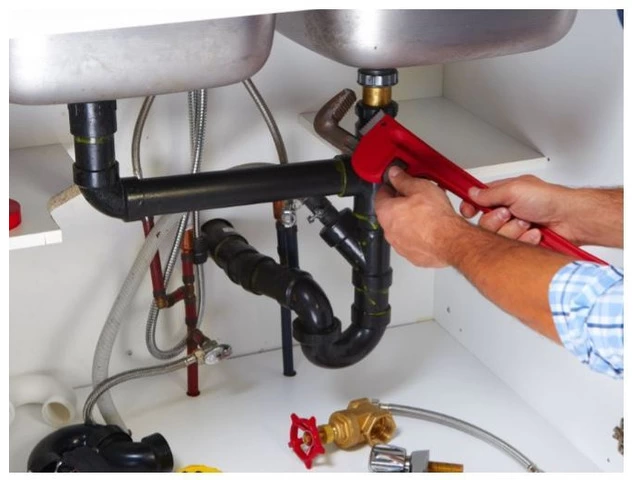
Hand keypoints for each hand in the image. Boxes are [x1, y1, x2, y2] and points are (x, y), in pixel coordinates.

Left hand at [375, 167, 468, 267]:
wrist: (450, 242)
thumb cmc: (435, 218)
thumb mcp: (420, 188)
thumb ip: (403, 180)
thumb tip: (395, 174)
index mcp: (386, 213)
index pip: (380, 195)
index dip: (390, 186)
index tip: (397, 183)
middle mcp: (389, 231)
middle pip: (391, 212)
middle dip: (403, 203)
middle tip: (416, 196)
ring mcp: (400, 245)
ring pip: (402, 228)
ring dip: (411, 219)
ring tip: (428, 211)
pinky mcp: (412, 255)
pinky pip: (412, 241)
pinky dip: (419, 234)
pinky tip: (431, 227)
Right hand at [459, 175, 581, 244]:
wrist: (571, 220)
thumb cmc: (550, 200)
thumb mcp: (515, 189)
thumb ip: (490, 193)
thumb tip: (472, 193)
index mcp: (505, 194)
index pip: (479, 200)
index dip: (471, 206)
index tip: (469, 211)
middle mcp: (509, 210)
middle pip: (484, 222)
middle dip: (497, 220)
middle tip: (510, 214)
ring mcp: (515, 227)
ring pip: (497, 236)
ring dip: (512, 230)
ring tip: (527, 224)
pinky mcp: (522, 242)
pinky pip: (511, 246)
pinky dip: (523, 240)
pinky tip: (534, 234)